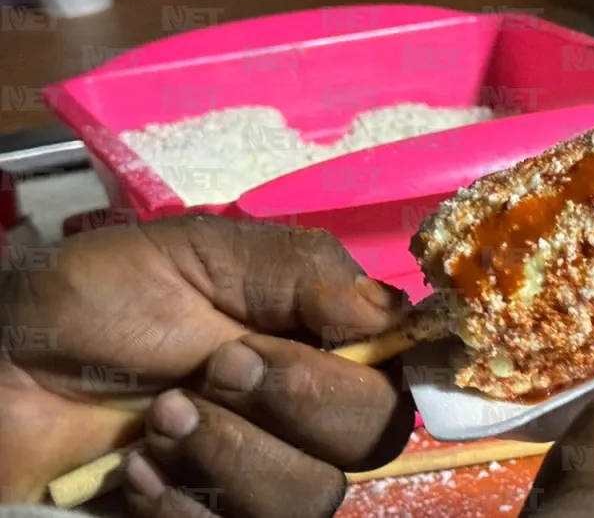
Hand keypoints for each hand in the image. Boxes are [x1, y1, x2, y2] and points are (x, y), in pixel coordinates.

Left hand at [0, 215, 415, 515]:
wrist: (0, 368)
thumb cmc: (98, 300)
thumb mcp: (200, 254)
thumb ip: (301, 272)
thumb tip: (393, 313)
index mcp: (316, 341)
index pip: (400, 368)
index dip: (385, 367)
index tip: (338, 343)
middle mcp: (303, 414)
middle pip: (369, 436)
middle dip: (297, 399)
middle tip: (213, 368)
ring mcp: (257, 478)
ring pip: (312, 497)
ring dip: (235, 454)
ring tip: (159, 419)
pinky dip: (183, 507)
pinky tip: (134, 471)